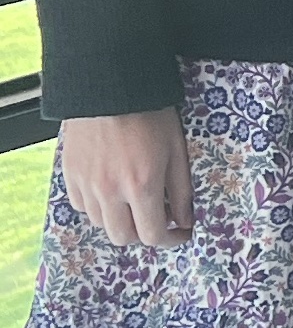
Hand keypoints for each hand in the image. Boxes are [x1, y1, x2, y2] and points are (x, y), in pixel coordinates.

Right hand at [60, 108, 192, 246]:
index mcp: (142, 185)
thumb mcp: (177, 150)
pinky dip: (99, 208)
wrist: (110, 88)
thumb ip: (182, 190)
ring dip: (121, 221)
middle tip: (158, 219)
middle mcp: (110, 191)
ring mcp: (86, 185)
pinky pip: (83, 207)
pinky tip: (113, 192)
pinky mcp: (70, 176)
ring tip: (136, 203)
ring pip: (102, 225)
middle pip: (124, 237)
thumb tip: (186, 220)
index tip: (181, 233)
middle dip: (144, 234)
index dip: (171, 240)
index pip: (153, 234)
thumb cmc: (150, 114)